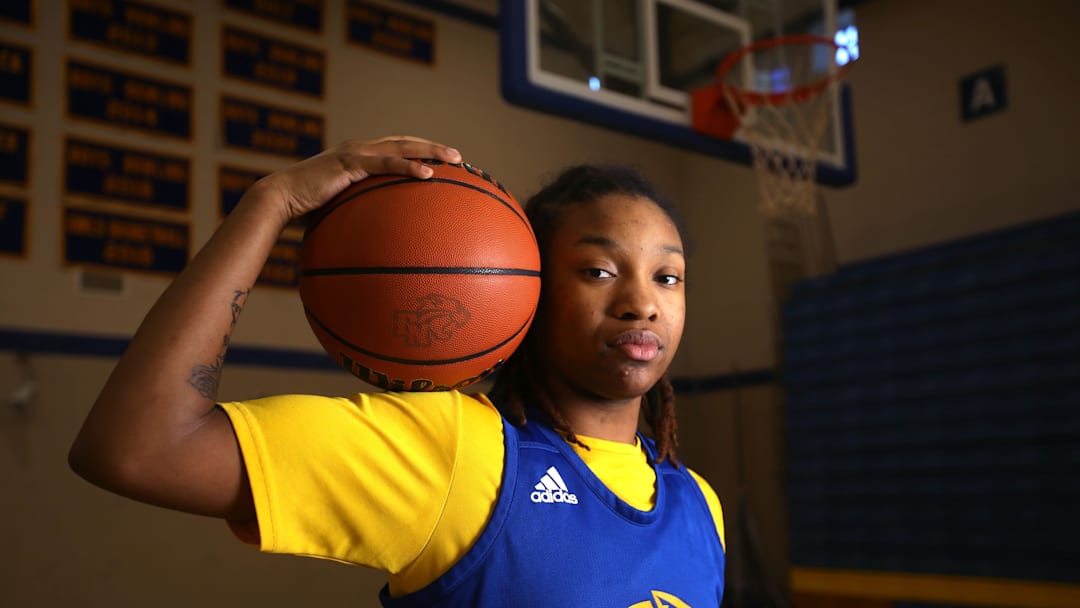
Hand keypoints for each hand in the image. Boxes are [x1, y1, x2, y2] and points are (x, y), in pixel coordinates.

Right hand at [248, 136, 461, 223]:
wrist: (280, 198)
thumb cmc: (305, 209)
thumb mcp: (338, 210)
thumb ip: (357, 214)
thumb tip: (373, 239)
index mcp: (358, 156)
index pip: (396, 148)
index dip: (420, 151)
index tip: (443, 160)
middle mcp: (359, 148)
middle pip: (405, 142)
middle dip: (434, 147)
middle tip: (460, 158)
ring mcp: (355, 153)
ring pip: (402, 147)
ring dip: (431, 151)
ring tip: (454, 159)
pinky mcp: (350, 162)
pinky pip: (387, 163)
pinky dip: (409, 166)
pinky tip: (428, 174)